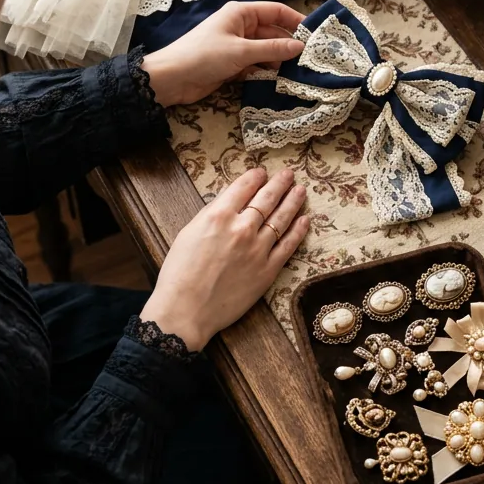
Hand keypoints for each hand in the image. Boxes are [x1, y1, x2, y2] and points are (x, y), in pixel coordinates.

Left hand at [140, 1, 304, 106]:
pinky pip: (256, 65)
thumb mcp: (242, 52)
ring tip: (300, 73)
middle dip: (289, 45)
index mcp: (241, 13)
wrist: (172, 79)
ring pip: (266, 51)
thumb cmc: (204, 56)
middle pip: (273, 32)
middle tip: (311, 60)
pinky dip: (266, 72)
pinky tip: (281, 81)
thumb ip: (272, 50)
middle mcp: (241, 26)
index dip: (296, 20)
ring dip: (279, 61)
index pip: (276, 11)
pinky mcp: (233, 64)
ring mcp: (237, 46)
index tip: (315, 34)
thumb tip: (300, 47)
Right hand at [140, 167, 308, 350]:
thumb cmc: (179, 274)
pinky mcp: (268, 271)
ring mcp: (258, 249)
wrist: (186, 311)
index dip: (255, 177)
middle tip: (288, 175)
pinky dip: (298, 231)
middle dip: (279, 183)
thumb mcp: (188, 233)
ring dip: (293, 201)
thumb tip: (229, 203)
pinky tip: (304, 220)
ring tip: (300, 191)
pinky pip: (288, 246)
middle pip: (267, 198)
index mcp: (218, 216)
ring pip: (282, 218)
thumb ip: (211, 215)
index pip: (243, 187)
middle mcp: (241, 228)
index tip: (262, 172)